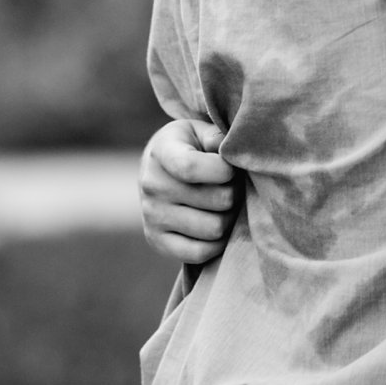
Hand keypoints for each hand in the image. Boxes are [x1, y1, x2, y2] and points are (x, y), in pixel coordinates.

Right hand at [139, 116, 238, 270]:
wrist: (158, 170)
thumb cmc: (189, 146)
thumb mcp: (200, 131)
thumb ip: (217, 137)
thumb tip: (230, 154)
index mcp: (161, 151)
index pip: (191, 168)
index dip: (222, 170)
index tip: (232, 169)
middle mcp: (152, 185)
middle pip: (214, 200)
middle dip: (234, 192)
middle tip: (234, 187)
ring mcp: (151, 216)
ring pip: (213, 228)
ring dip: (229, 217)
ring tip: (226, 205)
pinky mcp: (156, 241)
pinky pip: (199, 253)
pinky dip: (217, 243)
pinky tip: (217, 224)